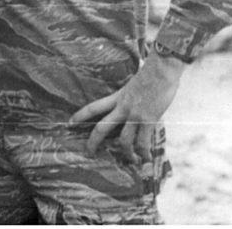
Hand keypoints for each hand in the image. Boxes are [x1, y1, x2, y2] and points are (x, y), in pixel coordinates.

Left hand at [69, 53, 184, 162]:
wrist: (162, 70)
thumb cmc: (152, 74)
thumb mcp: (134, 85)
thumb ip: (131, 97)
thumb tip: (135, 106)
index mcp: (117, 97)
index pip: (93, 107)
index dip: (80, 115)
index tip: (70, 123)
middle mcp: (122, 107)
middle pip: (102, 128)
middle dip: (93, 142)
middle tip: (88, 153)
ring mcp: (135, 114)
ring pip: (123, 140)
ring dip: (126, 153)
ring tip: (130, 161)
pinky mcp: (148, 120)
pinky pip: (143, 141)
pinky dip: (144, 152)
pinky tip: (146, 158)